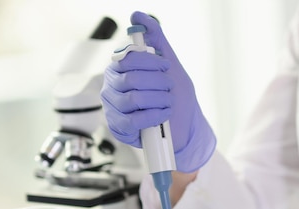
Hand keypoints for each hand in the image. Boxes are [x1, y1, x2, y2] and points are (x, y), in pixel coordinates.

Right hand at [101, 11, 215, 172]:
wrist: (186, 126)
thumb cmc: (175, 95)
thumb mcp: (169, 64)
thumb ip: (155, 38)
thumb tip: (138, 15)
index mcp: (120, 67)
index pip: (129, 57)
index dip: (152, 62)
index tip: (166, 67)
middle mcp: (112, 85)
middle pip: (133, 78)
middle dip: (159, 83)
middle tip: (168, 88)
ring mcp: (113, 107)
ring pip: (134, 99)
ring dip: (159, 100)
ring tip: (167, 102)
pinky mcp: (119, 127)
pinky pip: (134, 120)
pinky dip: (154, 116)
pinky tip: (162, 115)